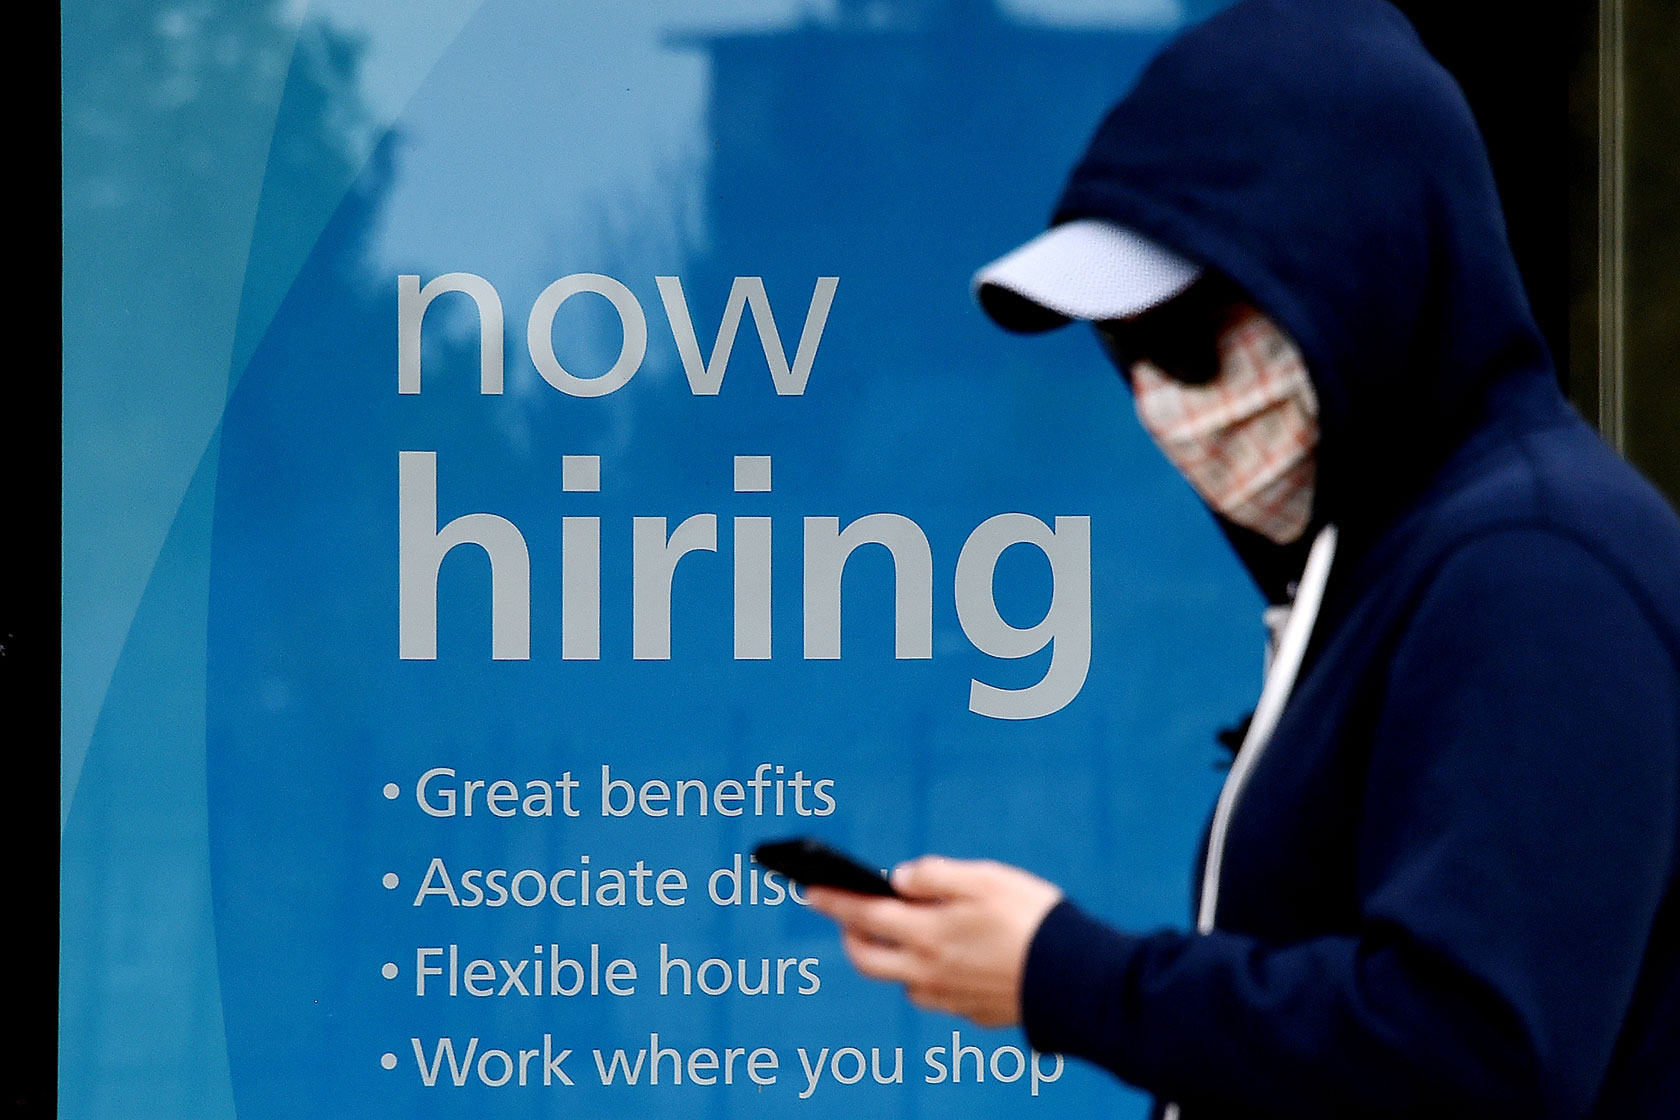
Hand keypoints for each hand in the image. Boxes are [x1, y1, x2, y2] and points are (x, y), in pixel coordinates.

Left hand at [805, 856, 1062, 1027]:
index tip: (809, 890)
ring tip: (906, 930)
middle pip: (866, 959)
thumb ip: (934, 875)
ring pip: (900, 980)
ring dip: (892, 955)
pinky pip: (933, 995)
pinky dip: (927, 975)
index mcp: (927, 933)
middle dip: (850, 935)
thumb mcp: (984, 877)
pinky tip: (948, 958)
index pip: (862, 915)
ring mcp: (948, 997)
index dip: (832, 900)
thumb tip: (898, 879)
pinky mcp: (972, 1013)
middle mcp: (928, 971)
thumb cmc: (1033, 917)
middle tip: (851, 914)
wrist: (1080, 978)